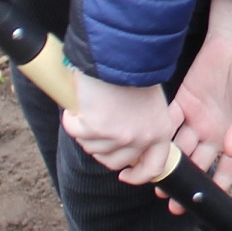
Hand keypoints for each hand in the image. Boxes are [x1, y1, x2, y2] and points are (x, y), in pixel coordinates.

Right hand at [63, 76, 182, 187]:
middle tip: (98, 128)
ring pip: (93, 148)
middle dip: (104, 149)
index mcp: (159, 132)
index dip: (138, 176)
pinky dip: (72, 120)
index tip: (125, 175)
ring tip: (91, 109)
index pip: (153, 168)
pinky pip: (75, 131)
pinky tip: (78, 105)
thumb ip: (145, 124)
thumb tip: (131, 143)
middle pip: (115, 161)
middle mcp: (139, 138)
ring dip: (87, 132)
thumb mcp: (151, 102)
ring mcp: (116, 136)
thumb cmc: (135, 70)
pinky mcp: (94, 128)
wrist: (119, 53)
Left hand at [171, 0, 231, 191]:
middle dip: (186, 182)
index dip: (216, 187)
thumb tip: (229, 152)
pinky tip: (151, 146)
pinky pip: (170, 122)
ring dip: (169, 163)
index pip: (226, 169)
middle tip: (170, 200)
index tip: (202, 204)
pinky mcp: (183, 102)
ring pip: (180, 147)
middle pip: (198, 163)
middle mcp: (215, 131)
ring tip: (155, 180)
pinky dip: (161, 134)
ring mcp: (198, 117)